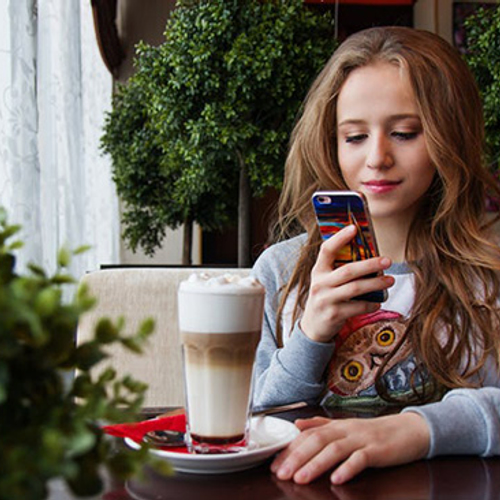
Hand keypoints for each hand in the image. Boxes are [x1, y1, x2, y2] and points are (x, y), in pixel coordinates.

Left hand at [271, 412, 429, 484]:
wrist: (408, 430)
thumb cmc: (374, 432)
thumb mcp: (345, 426)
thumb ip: (320, 424)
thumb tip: (296, 424)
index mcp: (336, 426)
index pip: (308, 435)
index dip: (290, 448)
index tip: (274, 463)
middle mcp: (346, 430)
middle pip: (317, 441)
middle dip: (297, 457)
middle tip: (281, 473)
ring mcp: (362, 440)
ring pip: (335, 449)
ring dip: (316, 464)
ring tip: (301, 478)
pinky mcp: (377, 451)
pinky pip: (361, 459)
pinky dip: (348, 468)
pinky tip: (337, 478)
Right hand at [300, 225, 393, 342]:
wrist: (313, 327)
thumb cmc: (325, 298)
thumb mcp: (325, 281)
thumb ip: (338, 269)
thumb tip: (368, 255)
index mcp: (318, 271)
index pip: (326, 250)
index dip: (340, 238)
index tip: (354, 228)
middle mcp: (320, 284)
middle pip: (348, 270)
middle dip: (370, 264)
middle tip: (387, 260)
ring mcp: (326, 300)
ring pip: (355, 288)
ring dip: (376, 283)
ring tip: (390, 280)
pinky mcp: (334, 314)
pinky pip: (358, 307)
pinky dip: (371, 304)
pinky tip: (378, 302)